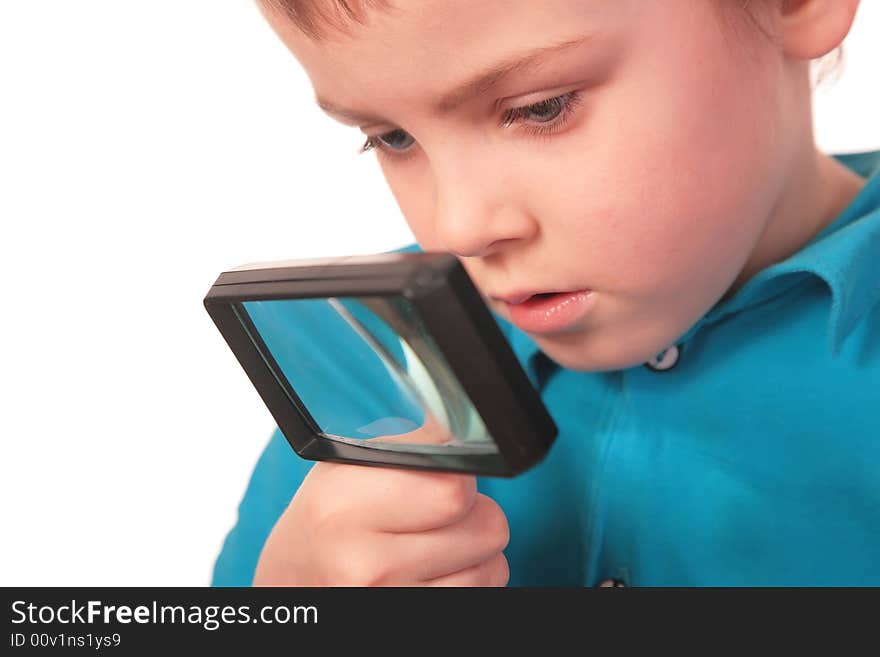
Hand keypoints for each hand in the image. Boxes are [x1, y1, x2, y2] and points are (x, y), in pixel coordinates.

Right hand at [253, 422, 509, 585]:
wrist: (293, 587)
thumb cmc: (329, 522)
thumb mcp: (347, 472)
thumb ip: (409, 449)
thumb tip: (472, 428)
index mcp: (343, 504)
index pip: (453, 484)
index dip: (457, 473)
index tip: (441, 474)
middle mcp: (364, 563)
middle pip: (487, 525)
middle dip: (473, 513)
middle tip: (437, 514)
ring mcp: (388, 602)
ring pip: (493, 566)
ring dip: (474, 554)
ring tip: (431, 548)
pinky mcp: (412, 628)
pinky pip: (483, 595)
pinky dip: (467, 583)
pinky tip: (430, 576)